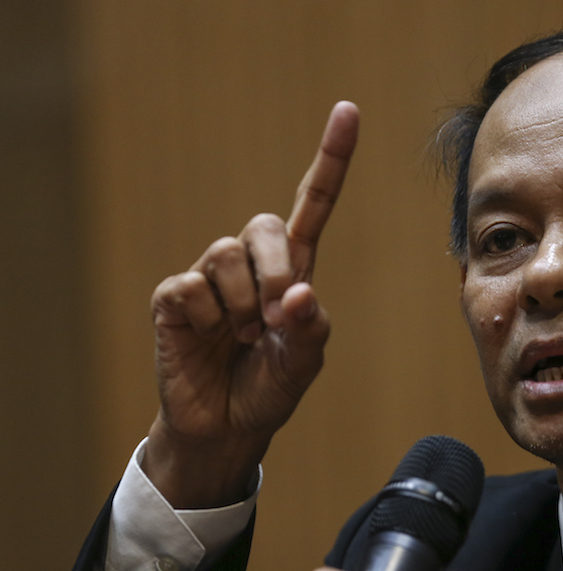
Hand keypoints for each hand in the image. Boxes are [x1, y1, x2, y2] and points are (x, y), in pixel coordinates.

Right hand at [143, 101, 359, 507]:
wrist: (226, 428)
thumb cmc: (270, 386)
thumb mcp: (306, 360)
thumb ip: (311, 326)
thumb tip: (297, 292)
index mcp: (292, 270)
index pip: (313, 205)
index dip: (330, 160)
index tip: (348, 111)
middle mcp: (250, 265)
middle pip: (263, 225)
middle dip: (275, 271)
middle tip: (277, 318)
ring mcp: (209, 279)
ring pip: (225, 255)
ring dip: (242, 305)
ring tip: (243, 338)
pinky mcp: (174, 298)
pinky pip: (190, 287)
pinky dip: (207, 318)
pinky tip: (208, 339)